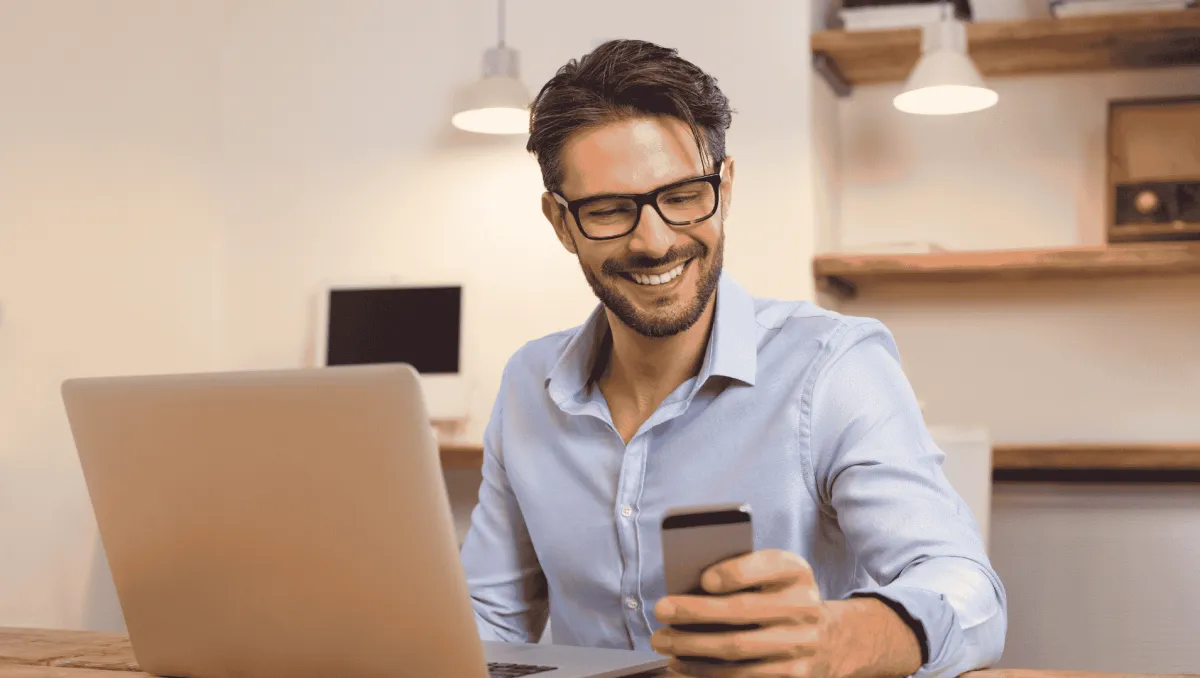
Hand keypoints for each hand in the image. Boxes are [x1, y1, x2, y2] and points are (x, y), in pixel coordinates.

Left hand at [651, 549, 834, 677]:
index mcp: (796, 572)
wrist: (828, 638)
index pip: (768, 566)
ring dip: (692, 647)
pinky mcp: (792, 676)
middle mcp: (804, 607)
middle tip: (661, 610)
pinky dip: (706, 671)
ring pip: (737, 649)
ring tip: (663, 641)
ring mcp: (800, 645)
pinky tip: (682, 663)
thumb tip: (687, 586)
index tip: (703, 579)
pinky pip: (742, 676)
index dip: (735, 573)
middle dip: (695, 611)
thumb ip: (739, 572)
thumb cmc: (780, 597)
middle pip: (743, 611)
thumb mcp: (771, 576)